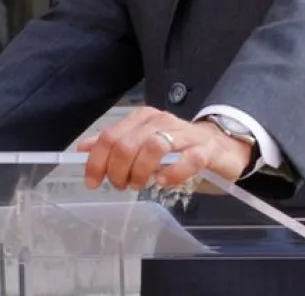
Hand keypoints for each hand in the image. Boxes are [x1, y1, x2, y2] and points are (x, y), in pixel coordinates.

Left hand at [76, 106, 252, 191]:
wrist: (221, 146)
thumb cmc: (177, 147)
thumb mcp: (142, 142)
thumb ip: (115, 144)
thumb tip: (83, 148)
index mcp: (142, 118)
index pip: (110, 137)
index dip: (97, 161)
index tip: (93, 182)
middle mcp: (161, 121)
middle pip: (128, 143)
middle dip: (117, 169)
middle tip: (120, 186)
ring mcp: (185, 134)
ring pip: (154, 147)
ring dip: (140, 171)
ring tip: (138, 185)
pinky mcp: (205, 150)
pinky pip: (188, 160)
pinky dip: (172, 172)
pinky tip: (162, 182)